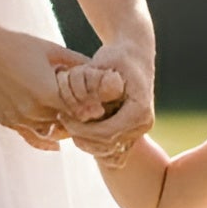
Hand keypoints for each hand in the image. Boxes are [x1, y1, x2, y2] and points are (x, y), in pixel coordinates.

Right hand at [0, 27, 90, 151]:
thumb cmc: (17, 46)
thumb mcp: (51, 50)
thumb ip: (76, 61)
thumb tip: (98, 68)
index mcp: (49, 95)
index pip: (80, 113)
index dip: (89, 111)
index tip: (98, 109)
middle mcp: (34, 112)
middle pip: (65, 125)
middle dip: (76, 119)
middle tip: (87, 116)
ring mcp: (19, 119)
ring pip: (49, 132)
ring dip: (58, 128)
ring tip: (69, 122)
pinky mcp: (7, 121)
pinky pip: (30, 136)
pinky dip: (42, 137)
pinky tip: (53, 143)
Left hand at [66, 41, 155, 161]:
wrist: (134, 56)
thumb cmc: (117, 56)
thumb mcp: (107, 64)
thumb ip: (99, 84)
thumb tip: (95, 107)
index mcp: (140, 110)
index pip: (107, 133)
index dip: (82, 130)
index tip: (63, 117)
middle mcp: (143, 123)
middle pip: (107, 145)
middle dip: (81, 137)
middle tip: (62, 122)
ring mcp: (139, 129)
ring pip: (108, 150)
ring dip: (85, 141)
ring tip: (68, 124)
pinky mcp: (132, 131)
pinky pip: (111, 149)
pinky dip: (93, 143)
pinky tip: (78, 129)